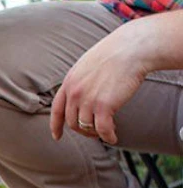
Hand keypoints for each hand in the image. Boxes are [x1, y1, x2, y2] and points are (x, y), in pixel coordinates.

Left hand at [50, 22, 150, 144]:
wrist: (131, 48)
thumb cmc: (115, 53)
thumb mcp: (87, 65)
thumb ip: (80, 82)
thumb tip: (81, 97)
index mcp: (69, 82)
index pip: (57, 109)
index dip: (56, 125)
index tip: (57, 136)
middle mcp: (74, 93)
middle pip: (72, 122)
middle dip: (82, 130)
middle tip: (94, 132)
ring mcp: (88, 100)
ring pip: (86, 127)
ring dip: (95, 133)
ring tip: (106, 132)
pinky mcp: (104, 106)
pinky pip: (102, 129)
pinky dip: (107, 137)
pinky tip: (113, 138)